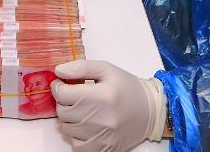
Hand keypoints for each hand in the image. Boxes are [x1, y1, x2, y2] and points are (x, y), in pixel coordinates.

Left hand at [52, 60, 166, 151]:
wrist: (150, 111)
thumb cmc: (127, 88)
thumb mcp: (107, 69)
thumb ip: (81, 67)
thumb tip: (58, 71)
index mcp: (103, 95)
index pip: (63, 94)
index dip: (58, 87)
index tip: (63, 85)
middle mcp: (102, 119)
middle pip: (63, 112)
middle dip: (64, 102)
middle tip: (75, 97)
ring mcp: (102, 137)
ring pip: (67, 129)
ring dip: (69, 119)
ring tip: (82, 110)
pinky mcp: (103, 150)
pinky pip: (76, 145)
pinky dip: (76, 136)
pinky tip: (85, 126)